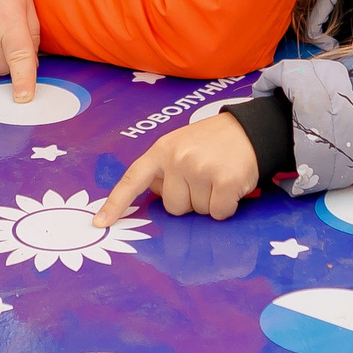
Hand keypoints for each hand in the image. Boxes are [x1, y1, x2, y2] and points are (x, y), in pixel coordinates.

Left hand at [93, 114, 260, 224]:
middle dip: (189, 200)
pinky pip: (218, 213)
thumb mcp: (181, 145)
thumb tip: (149, 193)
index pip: (132, 179)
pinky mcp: (224, 181)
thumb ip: (163, 169)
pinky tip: (232, 186)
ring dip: (209, 202)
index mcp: (162, 150)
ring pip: (196, 212)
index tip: (100, 222)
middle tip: (204, 178)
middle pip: (172, 207)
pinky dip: (227, 206)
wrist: (251, 130)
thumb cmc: (213, 142)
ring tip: (218, 177)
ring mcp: (200, 169)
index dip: (115, 203)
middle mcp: (177, 158)